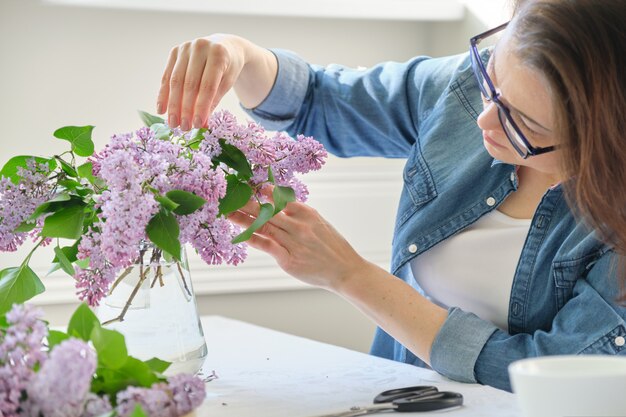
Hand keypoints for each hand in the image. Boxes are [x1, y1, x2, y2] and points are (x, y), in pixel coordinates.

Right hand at [156, 34, 276, 130]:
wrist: (225, 46)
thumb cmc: (228, 68)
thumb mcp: (226, 83)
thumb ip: (213, 101)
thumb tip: (201, 124)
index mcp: (218, 54)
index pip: (207, 85)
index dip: (201, 106)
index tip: (197, 124)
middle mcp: (200, 47)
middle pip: (189, 84)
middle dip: (185, 108)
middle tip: (183, 128)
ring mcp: (185, 47)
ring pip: (176, 81)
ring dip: (173, 105)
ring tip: (173, 123)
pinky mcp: (175, 51)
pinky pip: (167, 76)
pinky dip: (163, 94)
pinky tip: (161, 110)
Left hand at [228, 197, 368, 292]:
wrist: (345, 270)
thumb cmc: (333, 247)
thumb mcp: (320, 223)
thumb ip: (300, 214)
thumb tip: (279, 203)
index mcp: (308, 214)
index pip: (281, 198)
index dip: (264, 192)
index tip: (249, 186)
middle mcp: (299, 226)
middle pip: (268, 211)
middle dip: (247, 203)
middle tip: (231, 195)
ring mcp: (294, 242)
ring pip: (264, 227)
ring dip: (244, 219)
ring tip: (228, 212)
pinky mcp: (289, 260)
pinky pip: (267, 245)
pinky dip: (253, 238)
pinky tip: (241, 233)